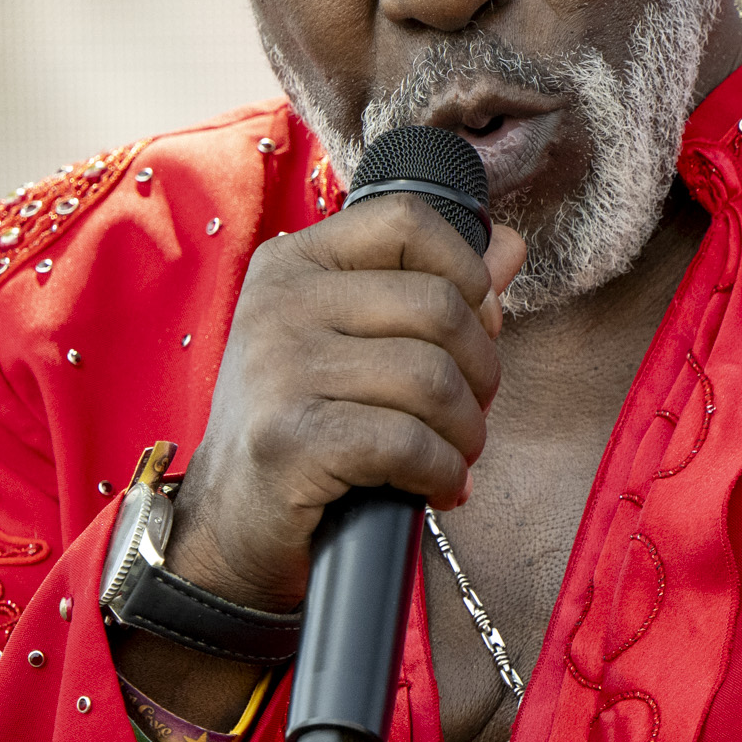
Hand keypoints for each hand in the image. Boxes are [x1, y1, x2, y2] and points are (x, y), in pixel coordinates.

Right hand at [163, 199, 529, 612]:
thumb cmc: (304, 426)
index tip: (479, 325)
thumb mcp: (356, 342)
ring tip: (454, 457)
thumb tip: (508, 247)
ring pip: (433, 380)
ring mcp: (278, 370)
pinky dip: (442, 473)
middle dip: (481, 372)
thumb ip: (431, 287)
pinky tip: (437, 488)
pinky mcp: (290, 440)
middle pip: (439, 307)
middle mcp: (279, 305)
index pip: (407, 221)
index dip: (466, 272)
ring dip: (466, 432)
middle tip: (469, 414)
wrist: (232, 520)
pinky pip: (409, 443)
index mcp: (295, 264)